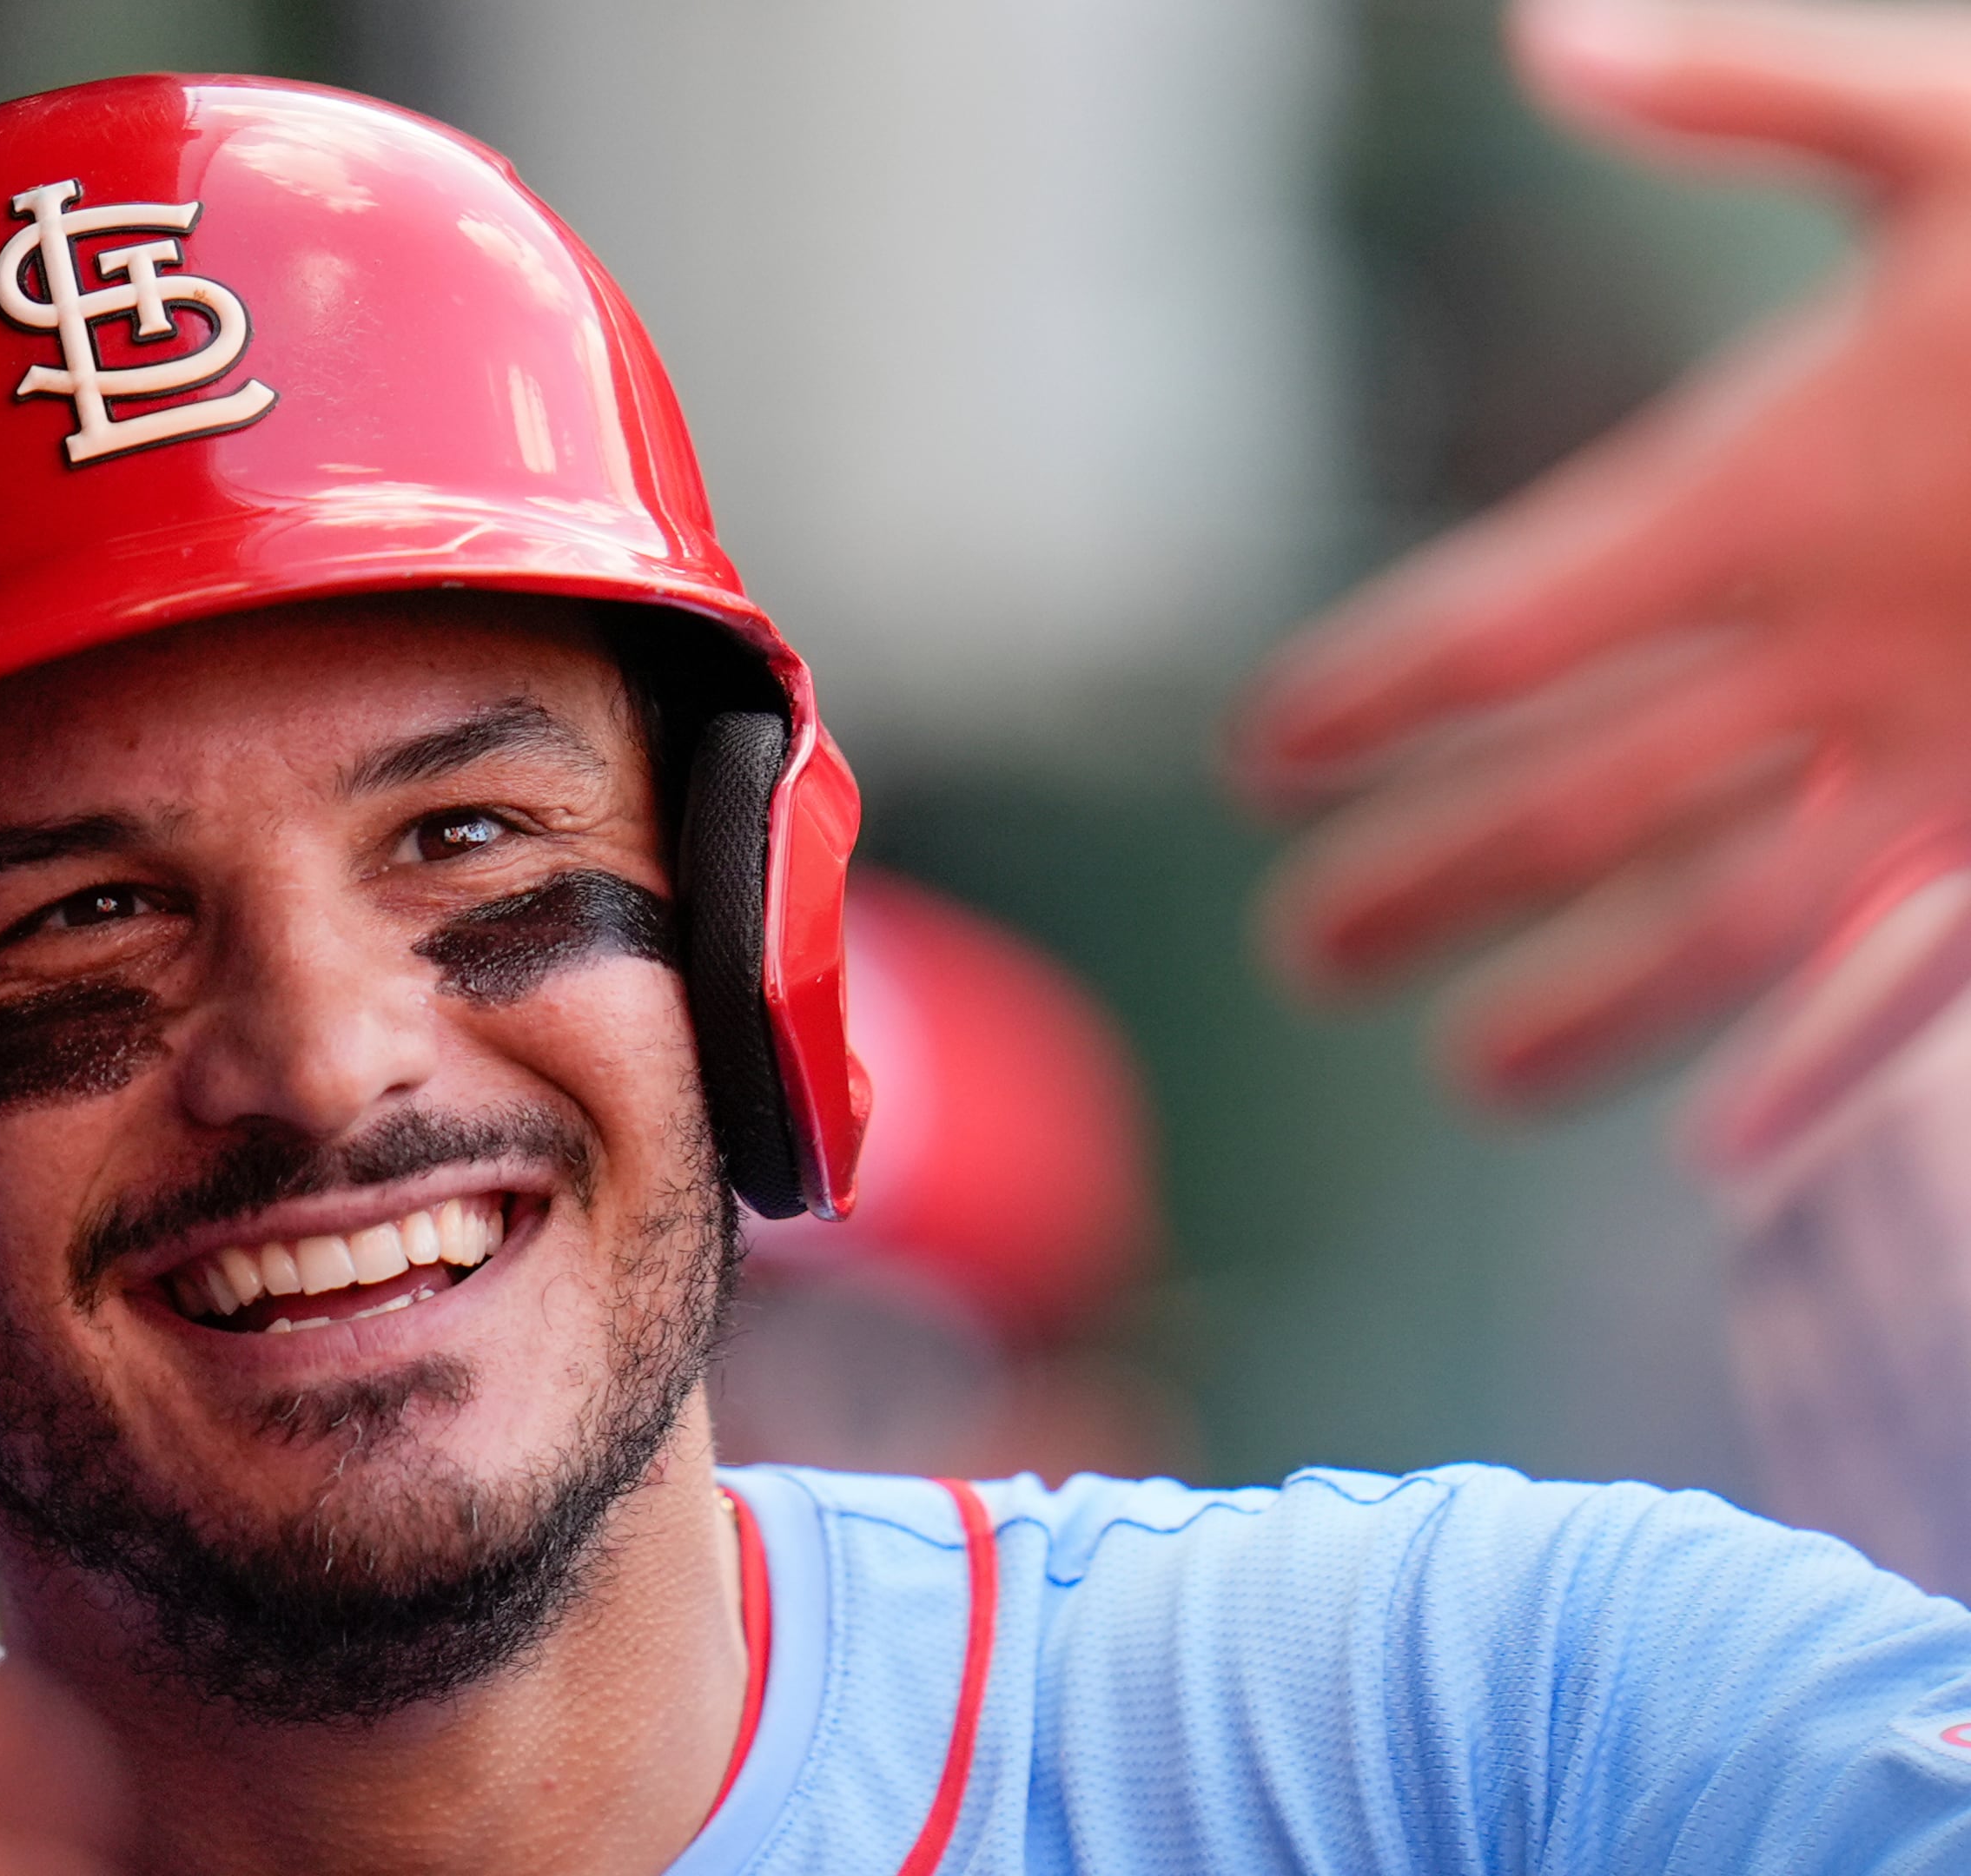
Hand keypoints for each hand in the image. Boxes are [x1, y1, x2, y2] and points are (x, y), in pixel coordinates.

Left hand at [1228, 0, 1970, 1106]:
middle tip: (1292, 961)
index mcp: (1779, 484)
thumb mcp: (1964, 120)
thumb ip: (1745, 93)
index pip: (1498, 631)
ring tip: (1458, 1072)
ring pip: (1729, 925)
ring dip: (1584, 1008)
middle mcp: (1848, 646)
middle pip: (1573, 806)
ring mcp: (1967, 754)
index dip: (1363, 700)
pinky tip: (1728, 1152)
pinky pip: (1921, 979)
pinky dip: (1826, 1069)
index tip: (1260, 757)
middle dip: (1421, 885)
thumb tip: (1541, 40)